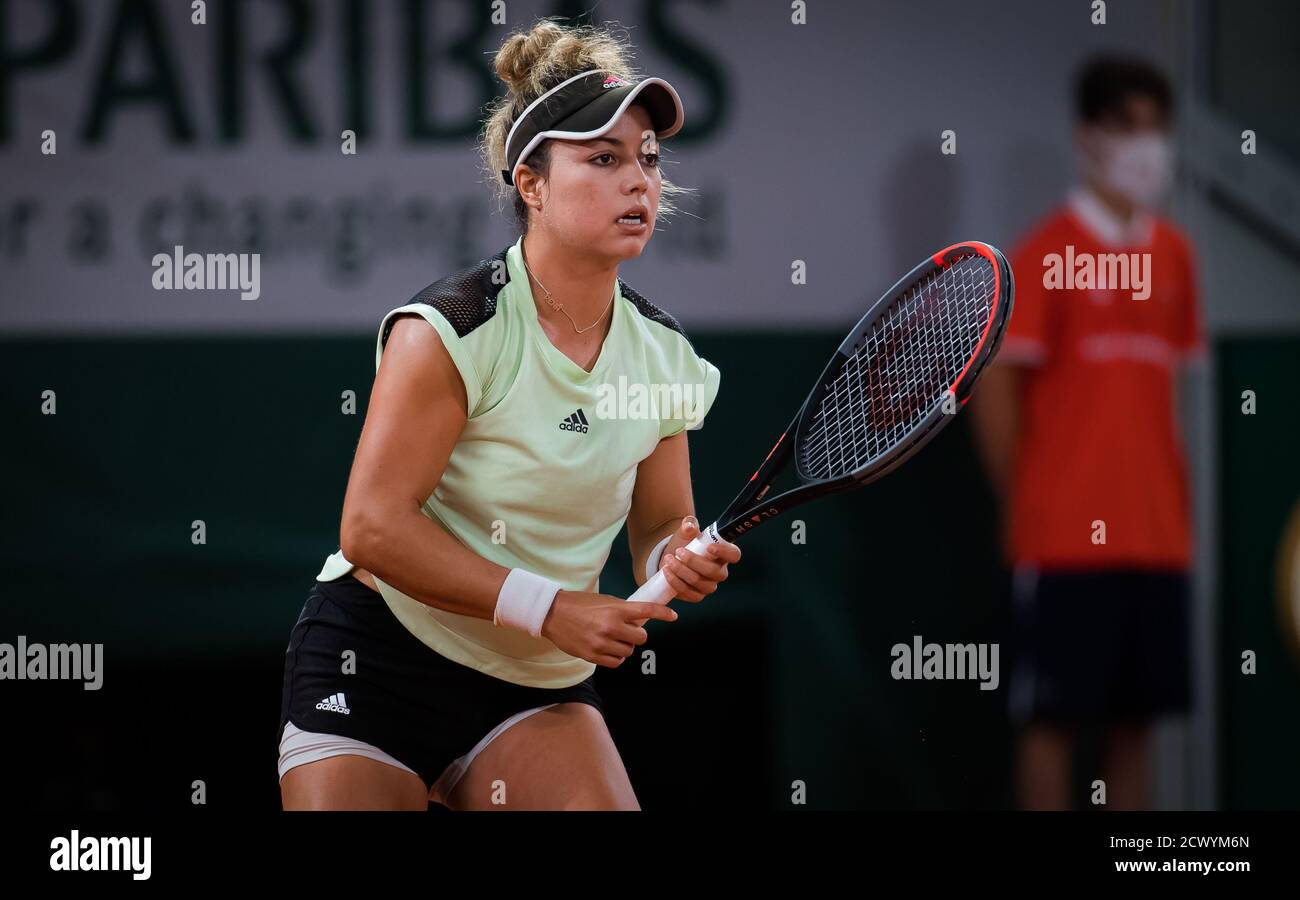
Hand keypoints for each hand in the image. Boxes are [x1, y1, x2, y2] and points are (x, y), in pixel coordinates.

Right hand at [541, 590, 677, 667]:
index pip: (646, 611)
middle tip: (627, 630)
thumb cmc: (579, 604)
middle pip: (641, 638)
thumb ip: (622, 610)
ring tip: (613, 639)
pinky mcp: (592, 655)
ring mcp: (601, 643)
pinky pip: (616, 662)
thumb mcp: (603, 600)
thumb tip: (640, 620)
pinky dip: (616, 657)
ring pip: (628, 652)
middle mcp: (610, 626)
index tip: (673, 616)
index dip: (662, 613)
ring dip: (625, 646)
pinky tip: (609, 649)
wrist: (553, 614)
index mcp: (615, 609)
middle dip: (636, 635)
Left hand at [657, 516, 741, 602]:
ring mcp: (709, 585)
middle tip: (679, 552)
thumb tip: (689, 526)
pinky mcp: (696, 595)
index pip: (734, 554)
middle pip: (714, 572)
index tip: (709, 546)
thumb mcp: (686, 530)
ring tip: (669, 560)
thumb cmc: (685, 542)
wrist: (672, 556)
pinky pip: (689, 593)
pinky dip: (676, 582)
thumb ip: (689, 524)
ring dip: (682, 571)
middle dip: (694, 562)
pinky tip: (667, 571)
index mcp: (723, 554)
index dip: (725, 552)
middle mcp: (719, 572)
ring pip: (699, 583)